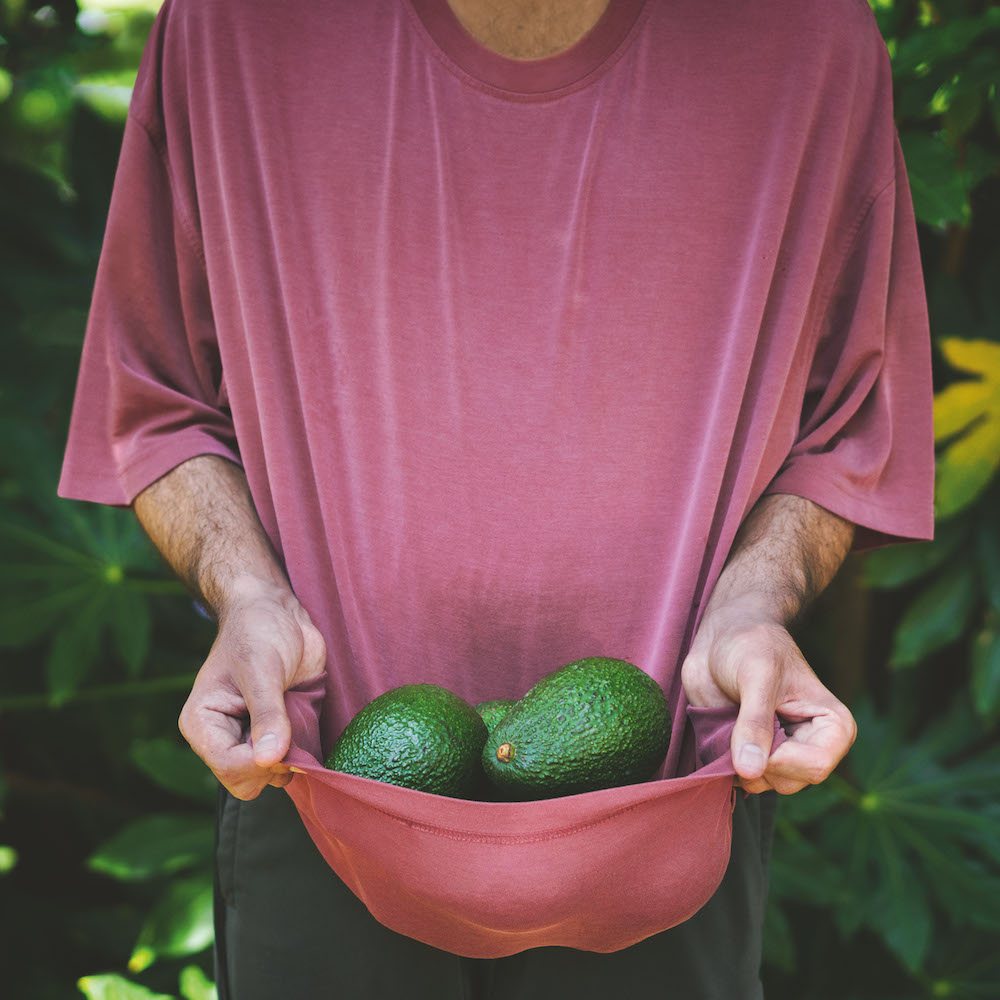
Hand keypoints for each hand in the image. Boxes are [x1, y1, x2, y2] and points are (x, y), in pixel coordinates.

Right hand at [178, 586, 326, 799]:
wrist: (277, 611)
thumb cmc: (259, 631)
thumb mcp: (262, 669)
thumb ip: (267, 714)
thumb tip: (269, 760)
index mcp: (203, 724)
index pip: (230, 768)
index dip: (262, 761)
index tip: (285, 736)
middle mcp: (222, 738)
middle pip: (249, 781)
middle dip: (275, 762)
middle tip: (291, 722)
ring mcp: (249, 739)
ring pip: (272, 776)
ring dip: (293, 754)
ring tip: (296, 713)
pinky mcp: (275, 734)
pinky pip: (290, 762)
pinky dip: (303, 750)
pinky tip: (304, 720)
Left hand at [681, 606, 855, 794]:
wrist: (723, 635)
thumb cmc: (750, 644)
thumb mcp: (757, 676)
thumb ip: (754, 723)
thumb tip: (749, 770)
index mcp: (832, 725)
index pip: (815, 765)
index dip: (779, 759)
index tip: (751, 737)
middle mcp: (811, 745)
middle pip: (789, 781)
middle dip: (758, 760)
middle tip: (738, 723)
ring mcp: (781, 754)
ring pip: (764, 785)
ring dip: (738, 761)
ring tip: (731, 722)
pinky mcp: (753, 756)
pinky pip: (741, 779)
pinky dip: (726, 764)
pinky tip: (722, 735)